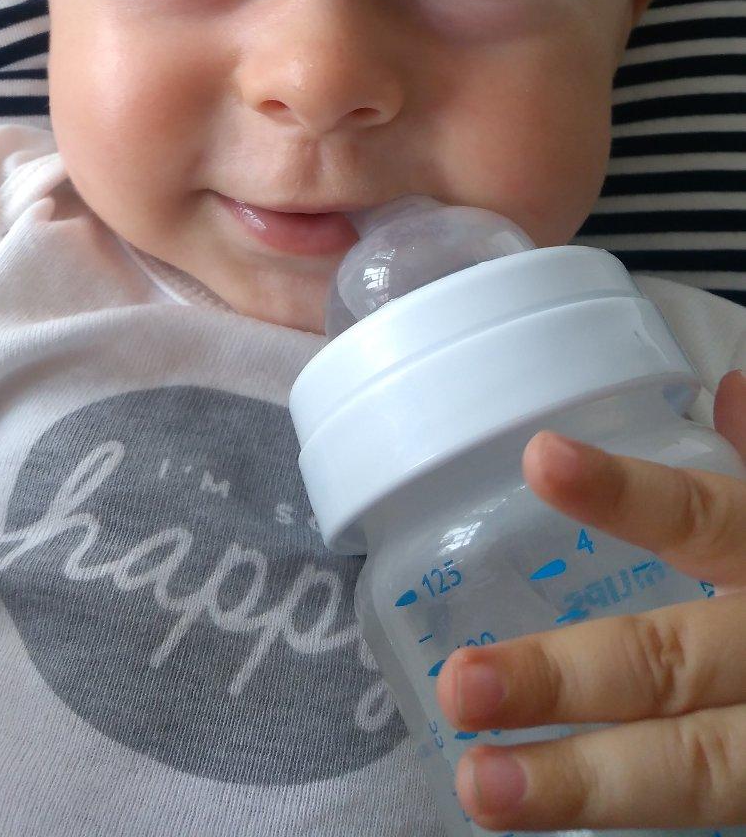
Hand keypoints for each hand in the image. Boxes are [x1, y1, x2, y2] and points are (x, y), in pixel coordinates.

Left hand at [436, 369, 745, 830]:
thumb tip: (732, 386)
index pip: (704, 515)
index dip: (625, 492)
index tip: (539, 459)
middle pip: (679, 665)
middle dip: (567, 680)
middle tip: (459, 686)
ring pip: (701, 772)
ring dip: (589, 786)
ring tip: (483, 789)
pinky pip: (725, 821)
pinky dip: (653, 830)